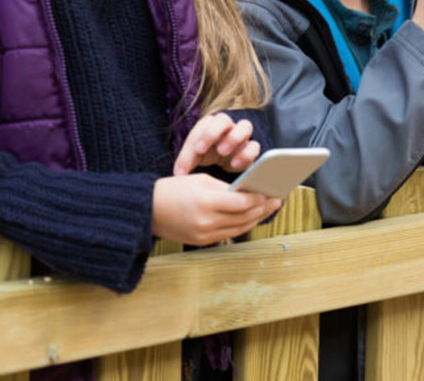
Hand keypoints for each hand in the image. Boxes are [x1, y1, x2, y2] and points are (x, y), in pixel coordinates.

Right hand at [151, 174, 280, 245]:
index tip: (269, 193)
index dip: (259, 199)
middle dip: (262, 209)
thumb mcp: (201, 180)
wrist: (147, 210)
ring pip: (239, 228)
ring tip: (267, 210)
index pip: (242, 203)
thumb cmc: (174, 190)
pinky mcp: (201, 242)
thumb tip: (249, 193)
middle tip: (276, 201)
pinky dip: (241, 226)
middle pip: (244, 217)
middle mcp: (206, 221)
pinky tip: (250, 218)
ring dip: (255, 219)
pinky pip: (228, 234)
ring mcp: (204, 234)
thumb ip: (226, 188)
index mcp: (206, 202)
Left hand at [173, 113, 260, 175]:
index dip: (204, 134)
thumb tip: (178, 174)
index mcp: (210, 124)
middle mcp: (226, 126)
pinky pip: (254, 146)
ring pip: (245, 126)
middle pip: (224, 119)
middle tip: (213, 149)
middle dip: (216, 133)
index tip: (199, 150)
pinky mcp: (251, 149)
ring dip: (234, 139)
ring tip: (224, 154)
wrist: (221, 163)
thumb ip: (185, 162)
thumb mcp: (194, 157)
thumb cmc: (206, 155)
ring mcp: (241, 136)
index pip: (206, 123)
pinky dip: (246, 154)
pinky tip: (235, 165)